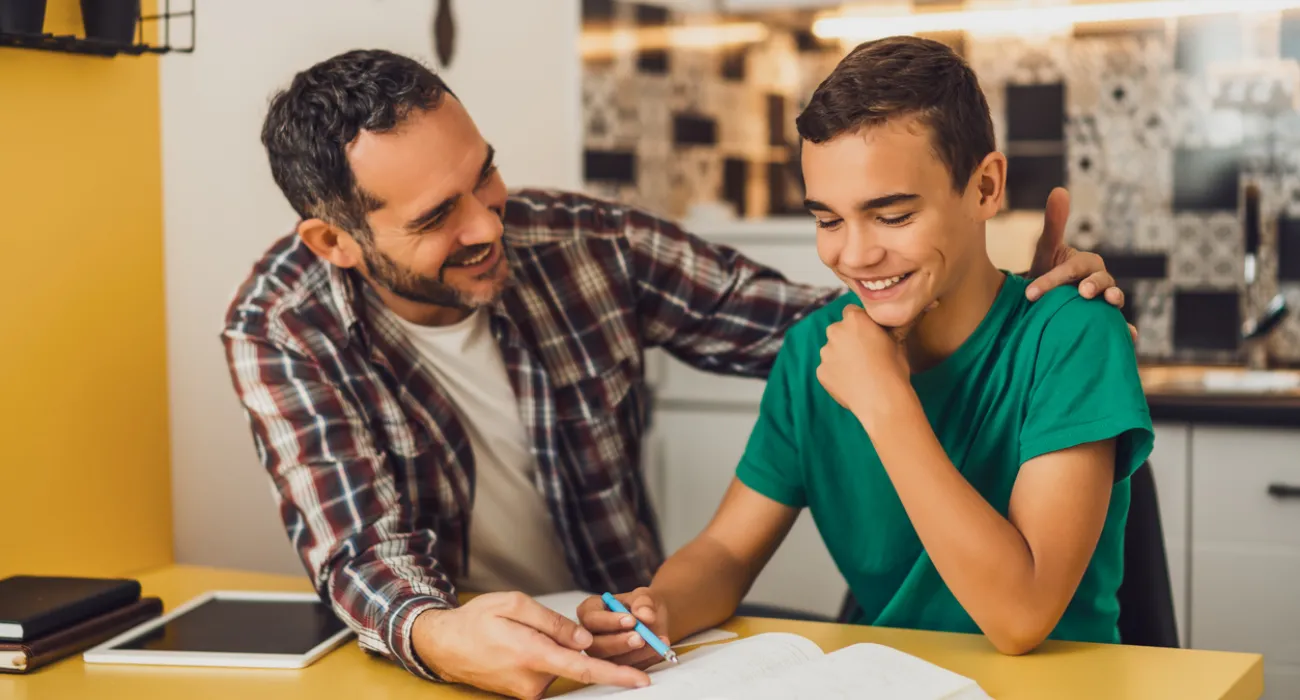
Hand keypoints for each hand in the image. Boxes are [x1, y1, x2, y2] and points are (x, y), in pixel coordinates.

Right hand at [411, 592, 649, 698]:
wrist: (444, 646)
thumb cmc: (477, 619)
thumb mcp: (514, 605)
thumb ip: (553, 623)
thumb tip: (586, 640)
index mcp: (533, 655)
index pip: (584, 669)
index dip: (617, 674)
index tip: (642, 679)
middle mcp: (533, 680)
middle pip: (578, 664)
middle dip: (598, 650)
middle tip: (629, 635)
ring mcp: (529, 690)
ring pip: (563, 665)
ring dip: (568, 650)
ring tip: (538, 630)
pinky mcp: (525, 691)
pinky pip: (550, 670)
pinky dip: (554, 655)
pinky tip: (531, 640)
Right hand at [577, 588, 670, 669]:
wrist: (654, 619)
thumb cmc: (642, 605)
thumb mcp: (644, 596)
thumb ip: (644, 602)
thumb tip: (645, 614)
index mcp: (590, 611)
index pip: (591, 619)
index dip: (609, 621)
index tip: (632, 620)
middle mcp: (591, 635)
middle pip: (596, 645)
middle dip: (619, 643)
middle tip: (641, 638)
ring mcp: (602, 654)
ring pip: (612, 661)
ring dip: (636, 653)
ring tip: (657, 642)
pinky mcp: (615, 669)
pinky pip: (628, 669)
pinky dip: (646, 660)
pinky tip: (658, 650)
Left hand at [817, 304, 930, 420]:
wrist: (883, 399)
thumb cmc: (894, 368)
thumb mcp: (896, 341)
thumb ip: (883, 330)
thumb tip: (886, 327)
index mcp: (854, 319)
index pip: (851, 311)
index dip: (860, 323)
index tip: (868, 334)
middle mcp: (835, 331)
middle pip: (838, 330)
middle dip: (847, 339)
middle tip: (863, 354)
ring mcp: (825, 352)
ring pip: (831, 350)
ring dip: (841, 357)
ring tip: (858, 372)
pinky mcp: (820, 372)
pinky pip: (828, 369)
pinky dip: (836, 374)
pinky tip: (851, 383)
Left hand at [1026, 188, 1136, 343]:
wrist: (1045, 303)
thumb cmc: (1047, 273)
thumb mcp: (1046, 251)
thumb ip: (1054, 223)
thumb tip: (1059, 189)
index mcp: (1087, 264)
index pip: (1074, 268)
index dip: (1053, 279)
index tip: (1030, 293)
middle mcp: (1100, 281)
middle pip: (1103, 281)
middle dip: (1095, 285)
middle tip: (1084, 292)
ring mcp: (1104, 302)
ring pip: (1114, 300)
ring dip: (1114, 301)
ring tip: (1110, 304)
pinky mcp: (1105, 321)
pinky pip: (1120, 327)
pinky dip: (1128, 332)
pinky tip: (1130, 337)